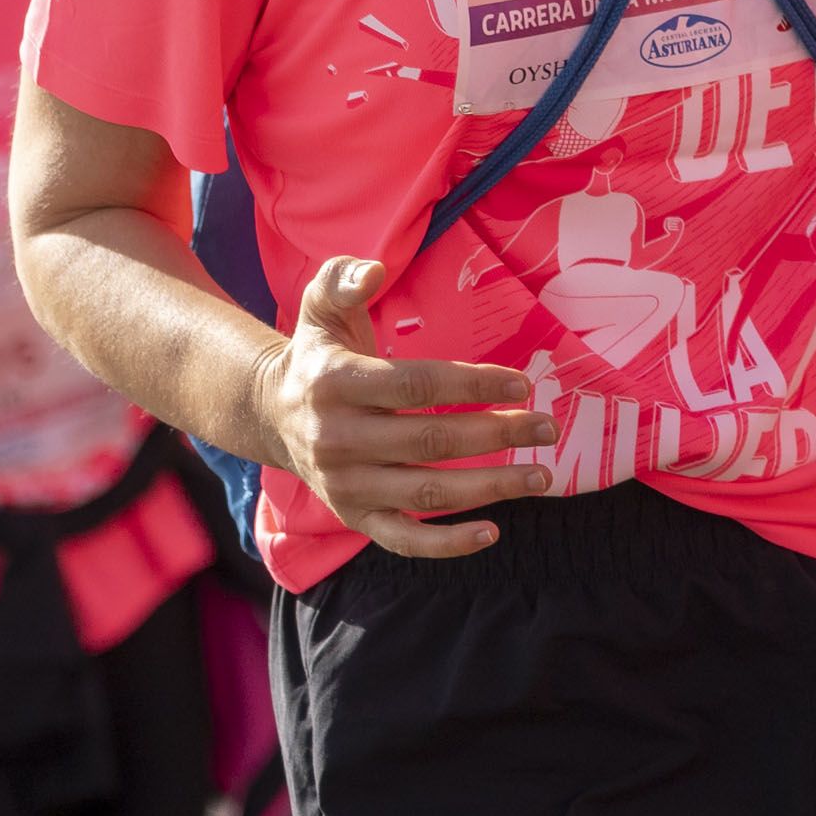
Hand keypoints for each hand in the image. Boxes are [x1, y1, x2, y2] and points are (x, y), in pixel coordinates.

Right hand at [252, 259, 554, 558]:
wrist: (270, 412)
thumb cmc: (317, 354)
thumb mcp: (319, 306)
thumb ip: (344, 279)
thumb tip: (375, 270)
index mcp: (334, 383)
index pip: (417, 386)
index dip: (473, 385)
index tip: (522, 384)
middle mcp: (335, 438)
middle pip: (430, 442)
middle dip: (498, 434)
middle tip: (546, 427)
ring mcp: (344, 484)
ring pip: (426, 494)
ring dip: (490, 488)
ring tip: (541, 476)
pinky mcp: (352, 516)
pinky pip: (403, 540)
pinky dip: (448, 545)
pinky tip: (493, 532)